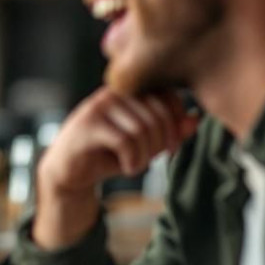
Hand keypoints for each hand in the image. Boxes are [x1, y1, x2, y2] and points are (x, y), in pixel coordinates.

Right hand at [33, 88, 196, 246]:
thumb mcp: (145, 145)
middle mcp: (114, 92)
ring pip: (142, 128)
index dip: (176, 121)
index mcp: (129, 90)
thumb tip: (195, 120)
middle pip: (157, 113)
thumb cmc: (108, 156)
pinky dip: (133, 160)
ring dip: (146, 155)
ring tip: (138, 165)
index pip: (167, 94)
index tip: (171, 146)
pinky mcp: (87, 125)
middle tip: (154, 159)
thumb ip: (169, 132)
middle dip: (162, 142)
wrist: (69, 173)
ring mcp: (98, 106)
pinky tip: (128, 167)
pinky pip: (125, 141)